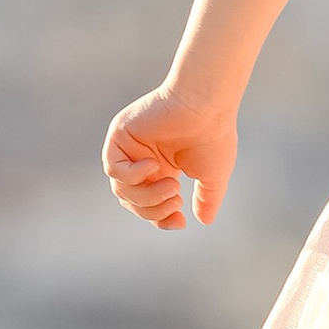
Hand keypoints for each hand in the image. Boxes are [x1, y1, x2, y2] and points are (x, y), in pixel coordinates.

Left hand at [103, 86, 237, 230]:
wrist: (207, 106)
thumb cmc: (214, 136)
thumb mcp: (213, 176)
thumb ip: (207, 199)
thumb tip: (204, 221)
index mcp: (163, 169)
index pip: (149, 204)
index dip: (161, 218)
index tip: (180, 222)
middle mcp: (143, 159)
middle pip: (133, 200)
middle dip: (153, 210)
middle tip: (176, 201)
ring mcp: (129, 148)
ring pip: (122, 189)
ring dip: (147, 196)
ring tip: (172, 186)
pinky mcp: (120, 135)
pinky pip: (114, 168)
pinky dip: (133, 175)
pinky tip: (154, 165)